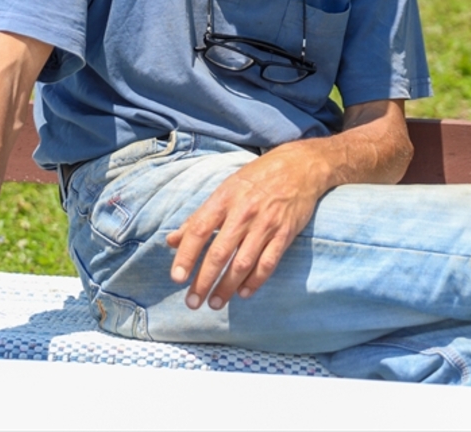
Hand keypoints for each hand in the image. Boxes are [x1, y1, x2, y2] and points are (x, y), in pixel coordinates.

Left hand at [165, 146, 327, 310]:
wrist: (299, 167)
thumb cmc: (256, 179)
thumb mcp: (224, 190)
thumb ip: (198, 217)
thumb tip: (171, 241)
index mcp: (224, 199)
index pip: (199, 229)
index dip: (186, 255)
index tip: (177, 278)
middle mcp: (244, 212)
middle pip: (219, 253)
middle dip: (204, 281)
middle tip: (192, 302)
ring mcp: (266, 224)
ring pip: (242, 263)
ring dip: (226, 288)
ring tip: (215, 303)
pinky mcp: (285, 234)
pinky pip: (267, 264)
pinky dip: (254, 282)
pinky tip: (243, 293)